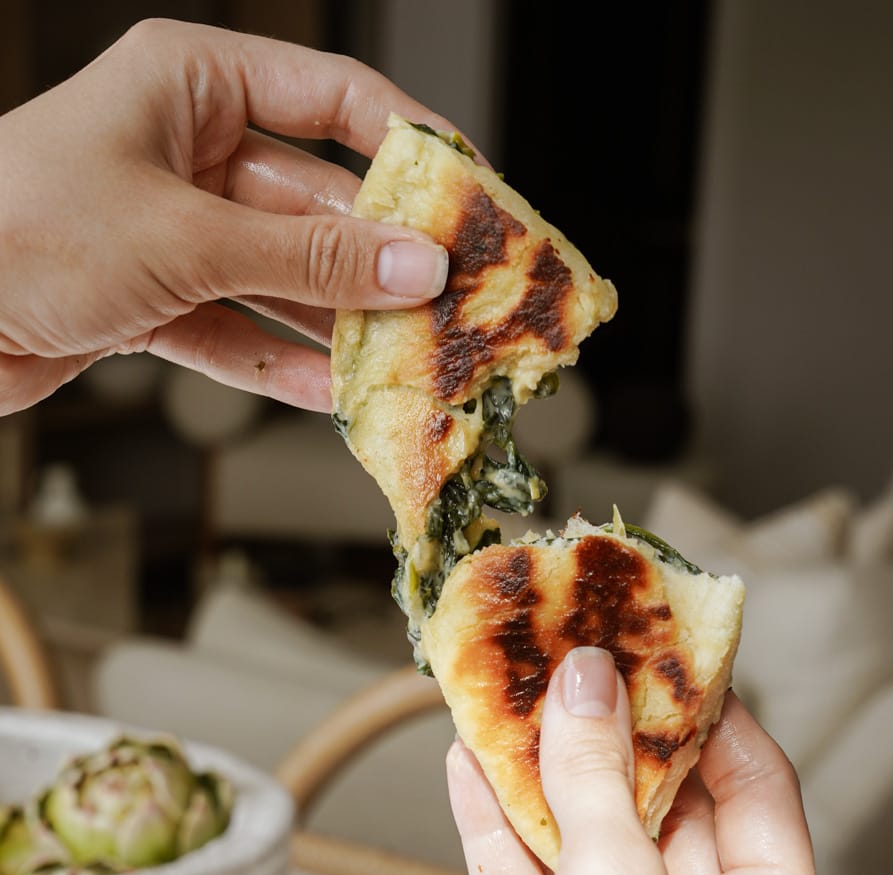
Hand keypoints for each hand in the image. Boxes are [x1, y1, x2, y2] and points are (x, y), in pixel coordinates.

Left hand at [0, 19, 451, 415]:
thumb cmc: (21, 230)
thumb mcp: (184, 238)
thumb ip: (306, 261)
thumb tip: (415, 265)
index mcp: (194, 86)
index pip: (334, 99)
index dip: (411, 146)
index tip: (472, 195)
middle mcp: (189, 152)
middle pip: (317, 204)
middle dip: (381, 260)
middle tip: (450, 303)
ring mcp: (173, 230)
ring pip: (283, 278)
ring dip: (338, 324)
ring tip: (403, 360)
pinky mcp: (153, 300)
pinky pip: (237, 330)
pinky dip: (278, 363)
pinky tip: (331, 393)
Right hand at [424, 647, 825, 874]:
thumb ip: (596, 777)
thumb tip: (587, 684)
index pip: (753, 785)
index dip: (710, 714)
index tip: (662, 653)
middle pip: (660, 805)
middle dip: (613, 734)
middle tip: (578, 662)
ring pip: (585, 836)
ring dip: (545, 770)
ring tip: (515, 694)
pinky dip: (498, 821)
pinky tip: (469, 762)